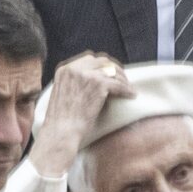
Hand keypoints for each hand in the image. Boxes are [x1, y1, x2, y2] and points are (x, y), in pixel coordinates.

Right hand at [30, 54, 133, 178]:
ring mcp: (86, 74)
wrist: (61, 132)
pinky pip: (118, 84)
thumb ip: (74, 85)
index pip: (89, 60)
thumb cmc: (61, 122)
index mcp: (65, 69)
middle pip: (102, 61)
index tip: (110, 74)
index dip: (102, 66)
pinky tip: (132, 95)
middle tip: (122, 79)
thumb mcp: (63, 95)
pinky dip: (126, 90)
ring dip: (122, 79)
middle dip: (114, 69)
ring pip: (112, 71)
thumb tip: (93, 85)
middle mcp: (74, 68)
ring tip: (129, 88)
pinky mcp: (98, 85)